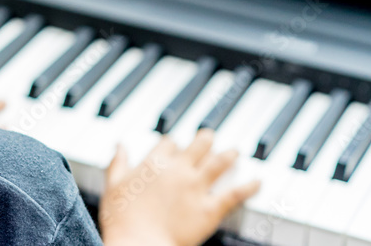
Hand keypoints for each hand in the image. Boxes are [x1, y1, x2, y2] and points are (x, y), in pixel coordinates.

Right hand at [99, 130, 259, 245]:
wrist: (138, 245)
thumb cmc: (122, 221)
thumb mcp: (113, 186)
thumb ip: (118, 164)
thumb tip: (119, 146)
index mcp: (154, 163)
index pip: (168, 143)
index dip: (173, 143)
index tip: (175, 145)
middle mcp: (178, 170)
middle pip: (197, 145)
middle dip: (205, 139)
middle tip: (209, 136)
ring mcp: (195, 188)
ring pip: (218, 163)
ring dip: (228, 155)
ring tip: (235, 151)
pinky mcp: (209, 208)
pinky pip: (234, 194)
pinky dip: (248, 187)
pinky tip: (257, 182)